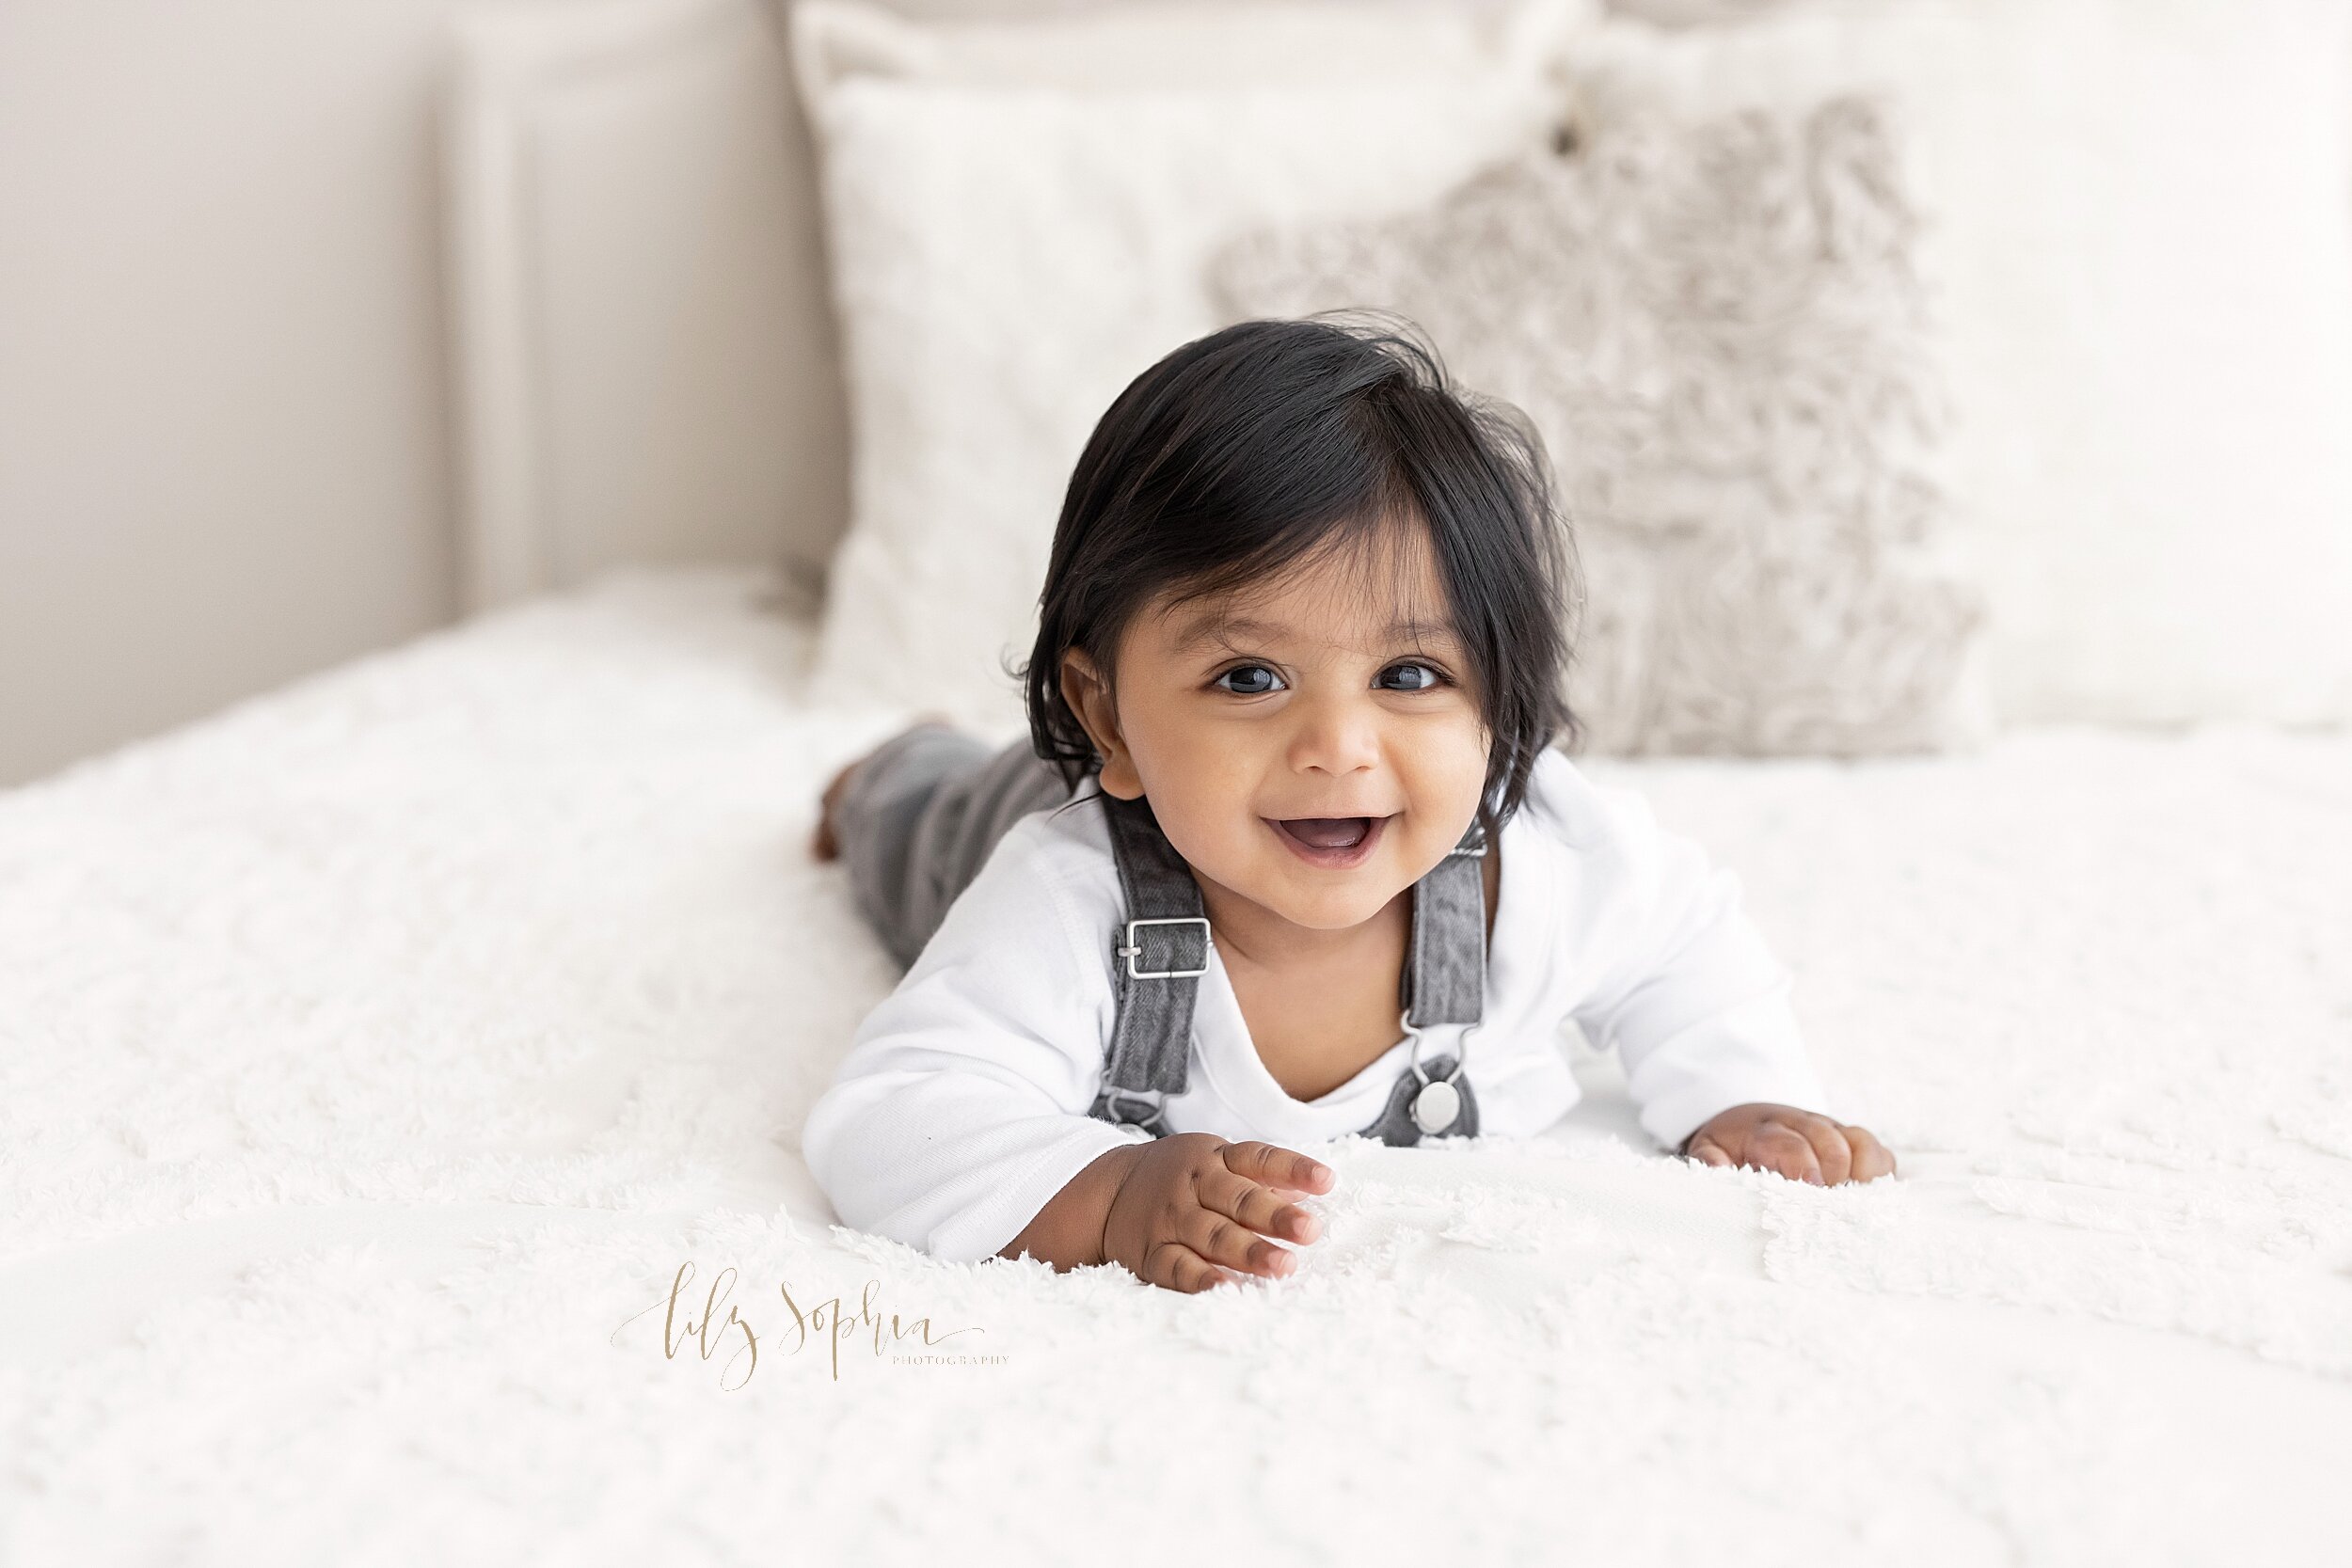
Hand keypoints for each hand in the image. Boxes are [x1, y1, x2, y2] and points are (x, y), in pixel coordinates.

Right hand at [1101, 1134, 1334, 1292]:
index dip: (1294, 1169)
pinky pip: (1177, 1266)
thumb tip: (1316, 1186)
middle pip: (1237, 1200)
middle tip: (1309, 1231)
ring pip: (1212, 1234)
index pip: (1259, 1159)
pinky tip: (1226, 1287)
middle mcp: (1194, 1186)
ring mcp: (1171, 1219)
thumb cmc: (1179, 1178)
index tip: (1327, 1181)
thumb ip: (1263, 1177)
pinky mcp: (1152, 1252)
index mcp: (1215, 1159)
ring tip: (1284, 1266)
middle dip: (1275, 1216)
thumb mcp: (1216, 1162)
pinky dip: (1200, 1277)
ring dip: (1248, 1251)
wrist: (1106, 1193)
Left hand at [1680, 1103, 1895, 1185]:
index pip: (1790, 1143)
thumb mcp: (1710, 1149)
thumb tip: (1718, 1173)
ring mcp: (1832, 1131)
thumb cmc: (1732, 1145)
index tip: (1812, 1190)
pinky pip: (1879, 1151)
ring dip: (1861, 1172)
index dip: (1804, 1167)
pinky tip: (1867, 1195)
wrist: (1750, 1120)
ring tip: (1851, 1200)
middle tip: (1827, 1204)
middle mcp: (1804, 1125)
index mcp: (1767, 1130)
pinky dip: (1880, 1172)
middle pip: (1830, 1141)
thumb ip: (1709, 1161)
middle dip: (1834, 1172)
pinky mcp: (1853, 1142)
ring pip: (1860, 1141)